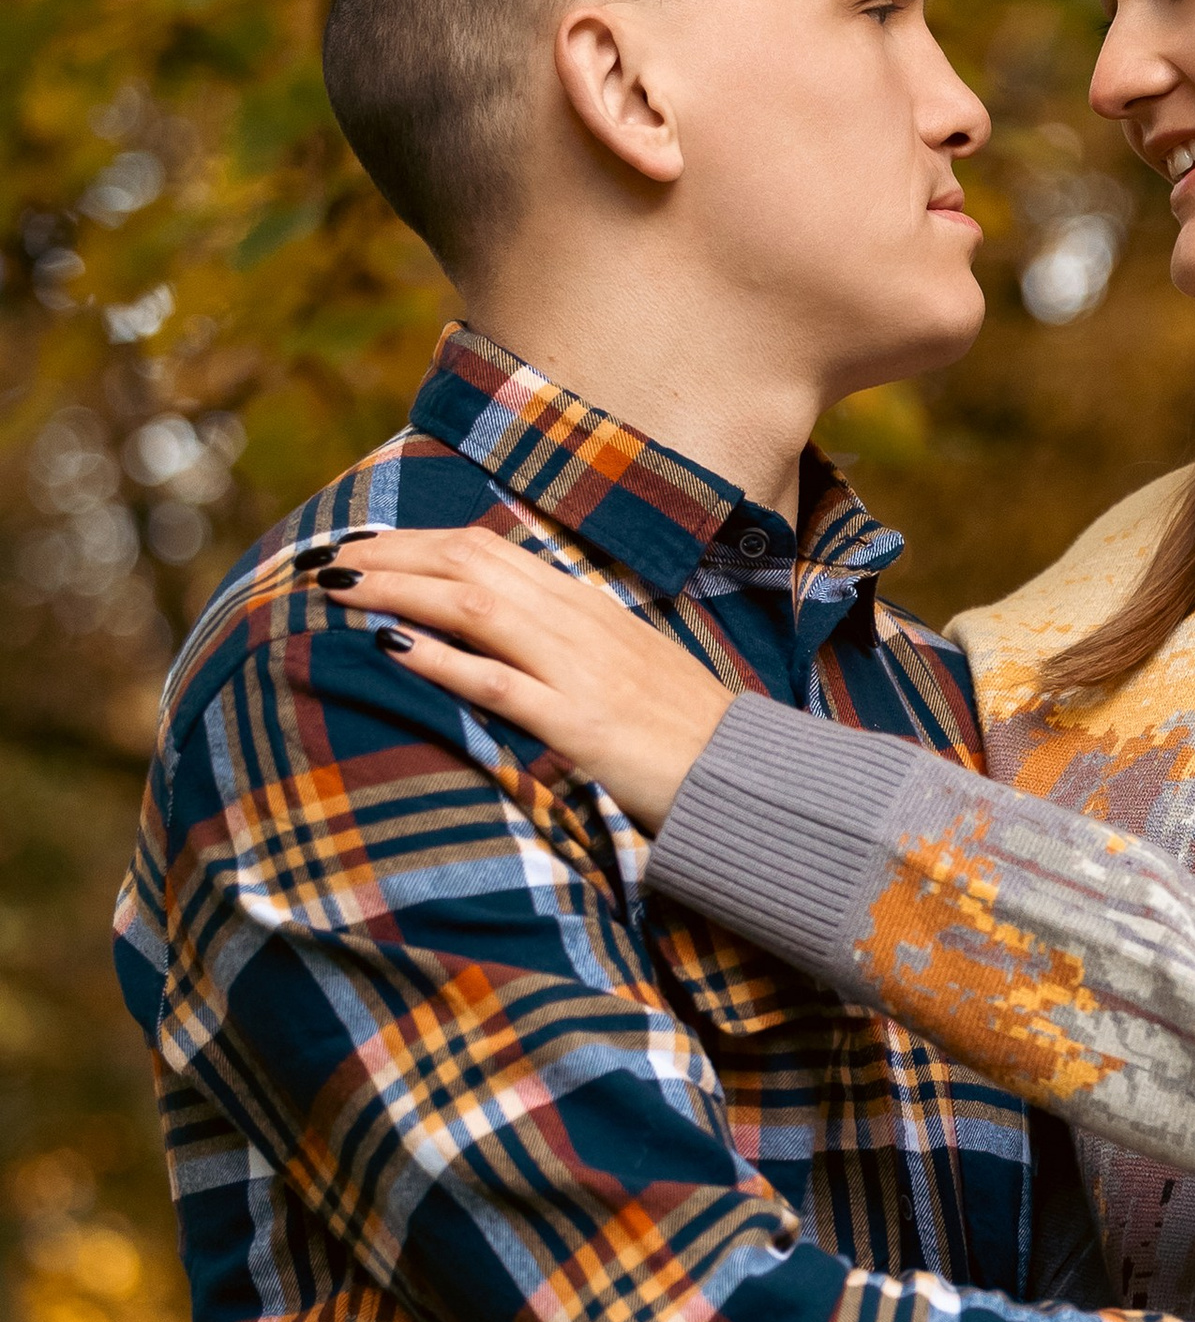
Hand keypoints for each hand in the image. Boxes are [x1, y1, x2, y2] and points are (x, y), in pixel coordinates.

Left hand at [315, 528, 730, 830]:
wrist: (744, 780)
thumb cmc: (683, 730)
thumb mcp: (627, 663)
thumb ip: (568, 637)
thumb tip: (502, 622)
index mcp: (589, 606)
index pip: (488, 550)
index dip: (416, 542)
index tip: (361, 545)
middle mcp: (580, 625)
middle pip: (469, 564)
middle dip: (389, 555)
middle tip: (323, 558)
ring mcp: (579, 673)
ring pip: (473, 608)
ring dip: (396, 590)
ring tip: (337, 588)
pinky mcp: (579, 726)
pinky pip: (497, 683)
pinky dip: (439, 660)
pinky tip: (389, 647)